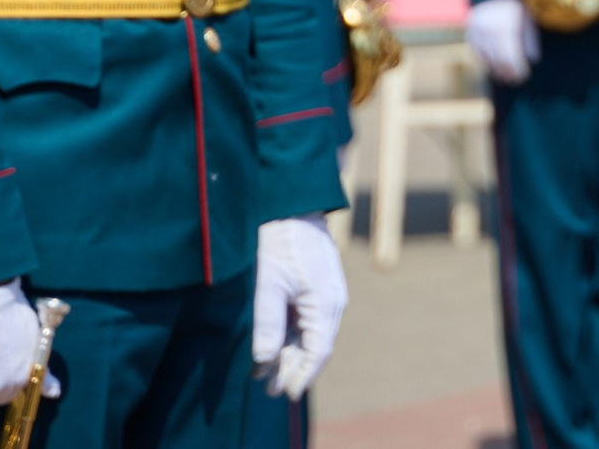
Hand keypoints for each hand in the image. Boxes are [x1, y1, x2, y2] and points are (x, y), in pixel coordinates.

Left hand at [252, 214, 347, 397]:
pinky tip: (274, 343)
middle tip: (268, 390)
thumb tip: (266, 362)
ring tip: (265, 373)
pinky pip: (309, 318)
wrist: (293, 203)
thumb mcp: (268, 285)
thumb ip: (268, 325)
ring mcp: (328, 293)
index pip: (317, 352)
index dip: (302, 376)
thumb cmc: (279, 241)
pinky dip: (292, 334)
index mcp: (325, 304)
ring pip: (311, 334)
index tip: (286, 395)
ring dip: (290, 353)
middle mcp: (333, 302)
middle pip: (315, 346)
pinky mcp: (320, 285)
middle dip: (292, 369)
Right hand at [465, 0, 539, 84]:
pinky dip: (485, 59)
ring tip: (505, 75)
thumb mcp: (527, 19)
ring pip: (486, 59)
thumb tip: (532, 60)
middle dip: (507, 73)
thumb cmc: (515, 4)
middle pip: (498, 62)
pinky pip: (477, 52)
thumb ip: (530, 40)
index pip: (510, 58)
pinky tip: (493, 63)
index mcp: (505, 29)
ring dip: (496, 69)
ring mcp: (477, 33)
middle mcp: (489, 32)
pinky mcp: (469, 32)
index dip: (517, 70)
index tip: (524, 76)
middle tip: (514, 80)